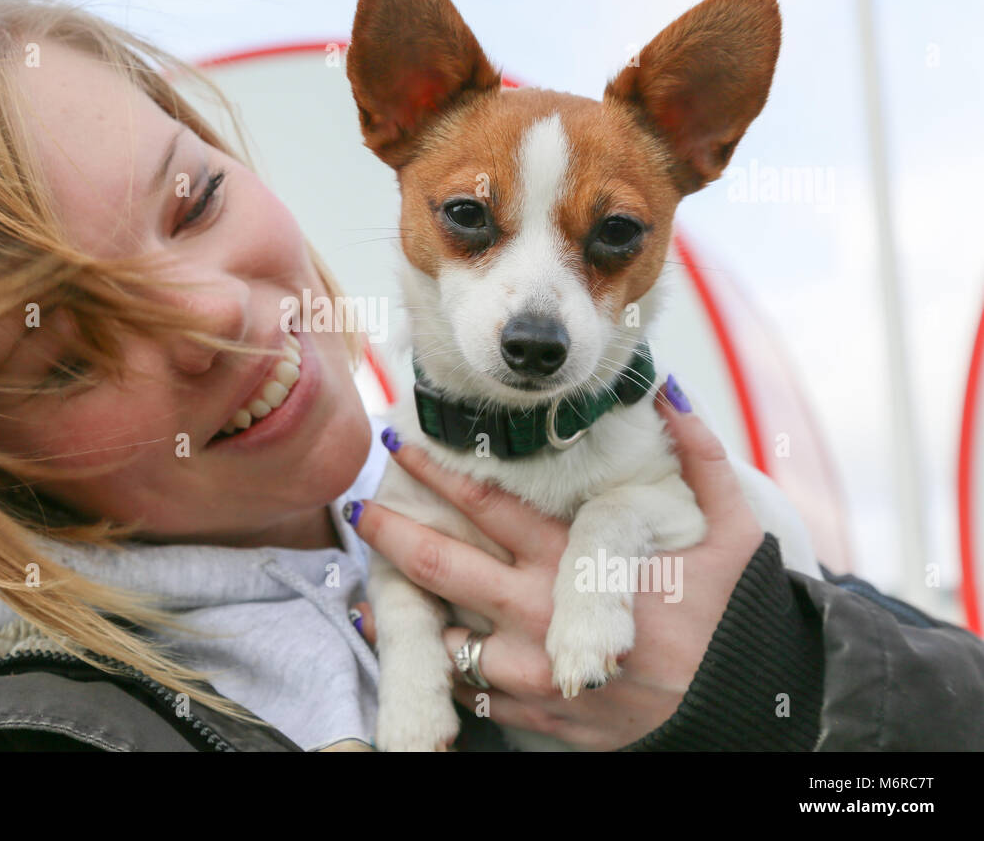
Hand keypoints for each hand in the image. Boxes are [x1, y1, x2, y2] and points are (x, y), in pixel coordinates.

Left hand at [351, 379, 765, 749]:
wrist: (747, 714)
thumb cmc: (734, 617)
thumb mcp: (733, 529)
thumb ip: (700, 455)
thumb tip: (668, 389)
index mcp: (574, 563)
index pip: (486, 506)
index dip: (435, 472)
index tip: (400, 443)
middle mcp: (539, 615)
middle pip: (439, 567)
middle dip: (390, 532)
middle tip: (358, 506)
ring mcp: (531, 672)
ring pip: (442, 636)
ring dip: (405, 611)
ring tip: (371, 590)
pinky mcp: (534, 715)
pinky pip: (468, 690)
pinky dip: (441, 665)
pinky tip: (421, 647)